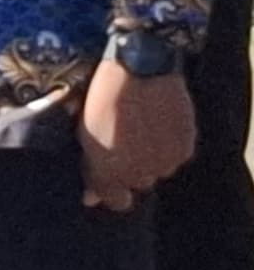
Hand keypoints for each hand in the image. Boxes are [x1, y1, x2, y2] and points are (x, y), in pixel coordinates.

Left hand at [81, 56, 198, 210]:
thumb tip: (90, 198)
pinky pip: (174, 156)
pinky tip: (156, 122)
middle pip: (137, 183)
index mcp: (109, 171)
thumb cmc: (103, 95)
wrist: (141, 68)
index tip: (102, 177)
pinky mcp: (185, 149)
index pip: (115, 200)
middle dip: (128, 169)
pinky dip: (167, 145)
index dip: (108, 190)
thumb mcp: (85, 130)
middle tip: (121, 141)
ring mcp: (165, 162)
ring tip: (139, 127)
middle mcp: (140, 174)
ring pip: (158, 170)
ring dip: (150, 158)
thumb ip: (90, 168)